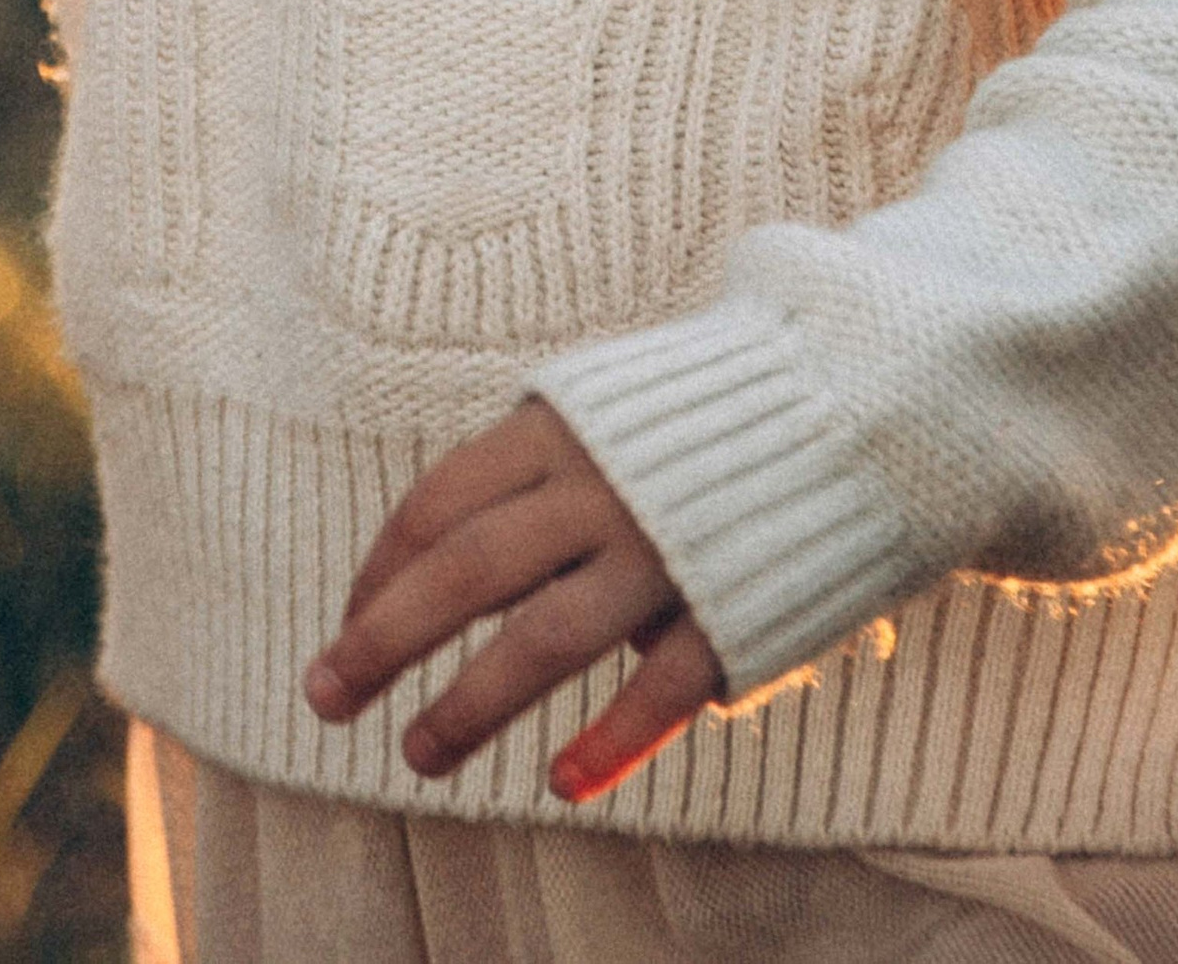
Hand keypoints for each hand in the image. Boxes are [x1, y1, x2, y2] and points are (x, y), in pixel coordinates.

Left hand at [303, 395, 722, 802]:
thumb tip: (444, 547)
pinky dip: (610, 742)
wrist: (853, 393)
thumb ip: (534, 474)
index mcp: (557, 427)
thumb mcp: (601, 411)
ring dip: (471, 704)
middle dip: (384, 639)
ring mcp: (664, 548)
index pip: (437, 504)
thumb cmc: (701, 421)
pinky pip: (660, 688)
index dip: (383, 571)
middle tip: (324, 697)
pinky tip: (561, 783)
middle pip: (465, 571)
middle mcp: (598, 485)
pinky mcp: (732, 606)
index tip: (347, 626)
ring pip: (544, 639)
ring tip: (419, 756)